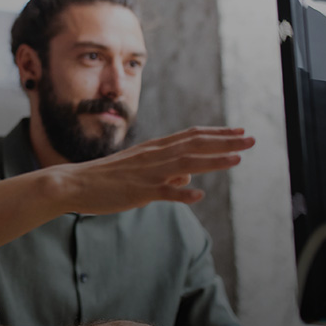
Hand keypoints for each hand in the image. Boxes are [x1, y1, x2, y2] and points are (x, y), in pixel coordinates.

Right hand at [58, 127, 254, 214]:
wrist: (73, 183)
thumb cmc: (107, 178)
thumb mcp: (140, 170)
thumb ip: (166, 171)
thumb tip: (190, 175)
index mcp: (154, 148)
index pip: (191, 136)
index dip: (217, 133)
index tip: (239, 131)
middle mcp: (154, 156)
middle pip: (195, 145)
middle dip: (225, 142)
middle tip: (251, 139)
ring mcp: (147, 173)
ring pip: (186, 163)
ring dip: (214, 161)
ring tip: (238, 160)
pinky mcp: (138, 191)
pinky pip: (163, 191)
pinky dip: (182, 191)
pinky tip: (199, 193)